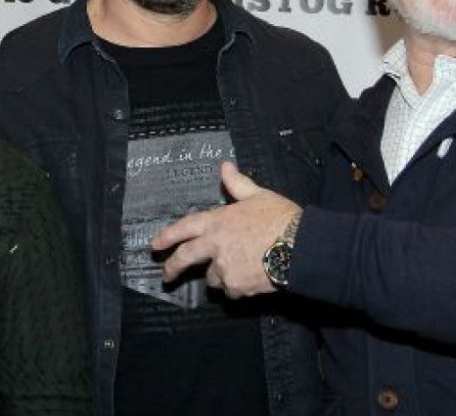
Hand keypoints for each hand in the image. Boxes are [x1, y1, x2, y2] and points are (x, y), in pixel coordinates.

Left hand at [151, 161, 302, 297]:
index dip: (167, 236)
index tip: (155, 246)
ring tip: (237, 269)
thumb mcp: (258, 195)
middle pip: (185, 259)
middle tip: (167, 276)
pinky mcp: (237, 286)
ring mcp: (224, 268)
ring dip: (218, 275)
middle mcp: (215, 246)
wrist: (301, 246)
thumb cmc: (280, 217)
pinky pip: (231, 290)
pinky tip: (250, 279)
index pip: (184, 228)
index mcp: (217, 221)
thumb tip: (225, 165)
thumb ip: (237, 183)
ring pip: (212, 277)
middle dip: (173, 268)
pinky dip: (236, 286)